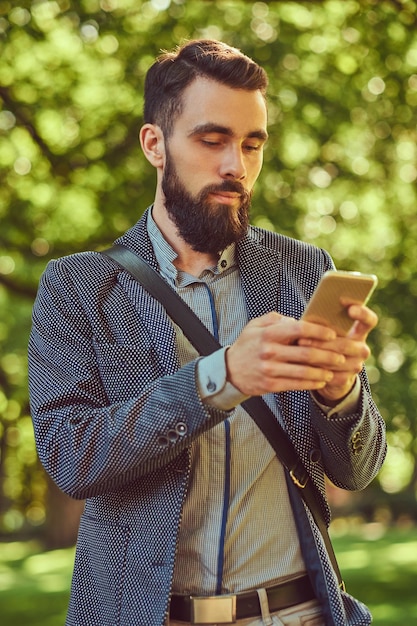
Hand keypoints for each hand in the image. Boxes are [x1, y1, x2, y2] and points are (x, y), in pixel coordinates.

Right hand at [226, 311, 344, 395]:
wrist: (229, 370)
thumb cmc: (247, 345)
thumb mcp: (256, 325)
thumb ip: (276, 319)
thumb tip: (297, 320)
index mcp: (269, 334)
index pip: (299, 330)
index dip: (318, 332)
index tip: (332, 334)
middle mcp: (270, 351)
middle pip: (306, 354)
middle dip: (328, 355)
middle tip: (341, 355)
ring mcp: (270, 370)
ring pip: (304, 372)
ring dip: (323, 372)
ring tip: (333, 370)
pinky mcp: (271, 385)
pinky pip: (296, 384)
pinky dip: (311, 383)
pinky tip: (321, 380)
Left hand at [298, 300, 377, 403]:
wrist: (327, 370)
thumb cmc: (322, 341)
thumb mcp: (325, 330)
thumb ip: (323, 322)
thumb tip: (308, 317)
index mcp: (360, 332)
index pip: (370, 321)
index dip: (363, 314)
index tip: (350, 308)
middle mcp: (362, 349)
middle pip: (345, 344)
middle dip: (322, 342)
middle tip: (302, 339)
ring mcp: (356, 365)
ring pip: (335, 360)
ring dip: (315, 355)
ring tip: (298, 350)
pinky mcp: (346, 379)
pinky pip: (329, 374)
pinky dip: (315, 369)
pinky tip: (302, 365)